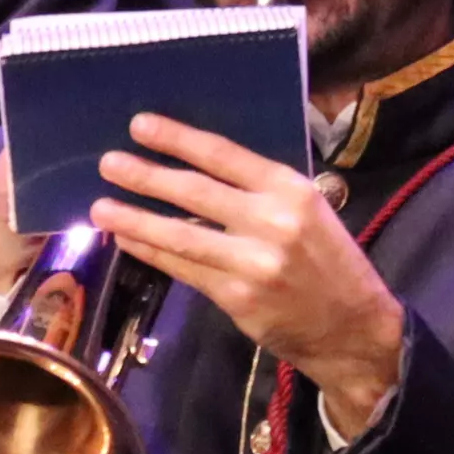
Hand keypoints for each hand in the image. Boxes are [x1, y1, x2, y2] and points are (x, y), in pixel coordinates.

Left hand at [90, 112, 406, 433]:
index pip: (222, 155)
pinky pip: (183, 269)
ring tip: (100, 207)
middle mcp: (271, 221)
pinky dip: (151, 253)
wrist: (354, 328)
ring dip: (134, 219)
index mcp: (290, 189)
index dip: (177, 139)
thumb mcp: (310, 211)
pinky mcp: (237, 297)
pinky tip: (129, 240)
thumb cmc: (330, 262)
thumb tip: (198, 169)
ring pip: (179, 235)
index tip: (140, 126)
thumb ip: (262, 191)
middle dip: (145, 176)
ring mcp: (251, 262)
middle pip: (194, 191)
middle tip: (108, 162)